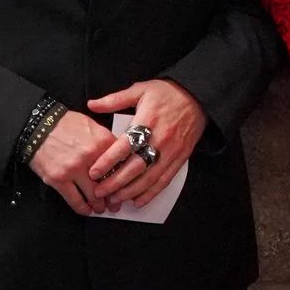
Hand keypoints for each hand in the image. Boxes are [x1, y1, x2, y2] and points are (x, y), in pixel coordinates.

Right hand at [29, 112, 121, 215]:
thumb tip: (118, 157)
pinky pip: (75, 200)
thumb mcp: (92, 125)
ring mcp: (74, 169)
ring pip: (94, 196)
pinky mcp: (59, 179)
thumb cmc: (64, 124)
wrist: (37, 126)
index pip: (121, 166)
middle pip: (109, 184)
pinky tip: (86, 210)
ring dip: (99, 206)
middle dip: (113, 197)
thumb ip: (106, 141)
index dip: (125, 179)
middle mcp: (90, 157)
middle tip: (115, 202)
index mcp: (102, 142)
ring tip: (101, 208)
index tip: (125, 186)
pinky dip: (83, 209)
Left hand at [85, 80, 205, 211]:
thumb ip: (115, 99)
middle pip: (136, 166)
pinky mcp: (180, 158)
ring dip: (131, 191)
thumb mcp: (140, 89)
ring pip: (149, 177)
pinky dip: (151, 193)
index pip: (125, 145)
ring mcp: (172, 151)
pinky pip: (165, 180)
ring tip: (115, 199)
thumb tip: (92, 104)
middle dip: (116, 182)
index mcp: (148, 120)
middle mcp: (160, 138)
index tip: (94, 172)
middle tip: (99, 192)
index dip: (108, 161)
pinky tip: (138, 200)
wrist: (198, 97)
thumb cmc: (167, 93)